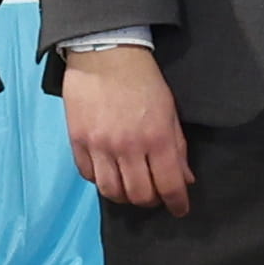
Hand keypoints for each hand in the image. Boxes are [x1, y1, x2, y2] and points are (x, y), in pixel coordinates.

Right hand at [63, 41, 194, 214]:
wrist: (105, 54)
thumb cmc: (143, 80)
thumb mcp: (170, 111)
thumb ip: (178, 148)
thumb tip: (185, 179)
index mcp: (157, 138)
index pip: (170, 185)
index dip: (177, 204)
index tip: (180, 210)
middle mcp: (128, 147)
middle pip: (139, 195)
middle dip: (151, 201)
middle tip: (156, 195)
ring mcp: (100, 145)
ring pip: (111, 191)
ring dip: (124, 196)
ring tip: (131, 189)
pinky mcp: (78, 140)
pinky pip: (88, 175)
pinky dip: (100, 180)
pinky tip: (109, 174)